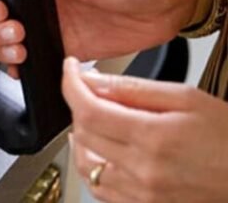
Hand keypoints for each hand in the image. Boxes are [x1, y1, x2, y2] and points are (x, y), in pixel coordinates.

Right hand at [0, 0, 195, 72]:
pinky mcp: (67, 51)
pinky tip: (23, 67)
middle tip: (13, 32)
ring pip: (14, 43)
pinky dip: (24, 67)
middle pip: (1, 21)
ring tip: (19, 49)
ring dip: (6, 49)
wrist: (164, 9)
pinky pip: (37, 60)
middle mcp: (44, 6)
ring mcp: (54, 29)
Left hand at [64, 57, 227, 202]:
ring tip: (97, 119)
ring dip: (82, 137)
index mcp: (152, 138)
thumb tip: (91, 79)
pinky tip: (104, 151)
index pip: (87, 109)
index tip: (71, 68)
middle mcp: (143, 171)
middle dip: (80, 105)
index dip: (71, 84)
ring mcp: (142, 195)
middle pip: (82, 134)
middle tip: (93, 90)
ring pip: (85, 164)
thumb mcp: (186, 98)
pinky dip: (94, 166)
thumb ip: (133, 89)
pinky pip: (100, 189)